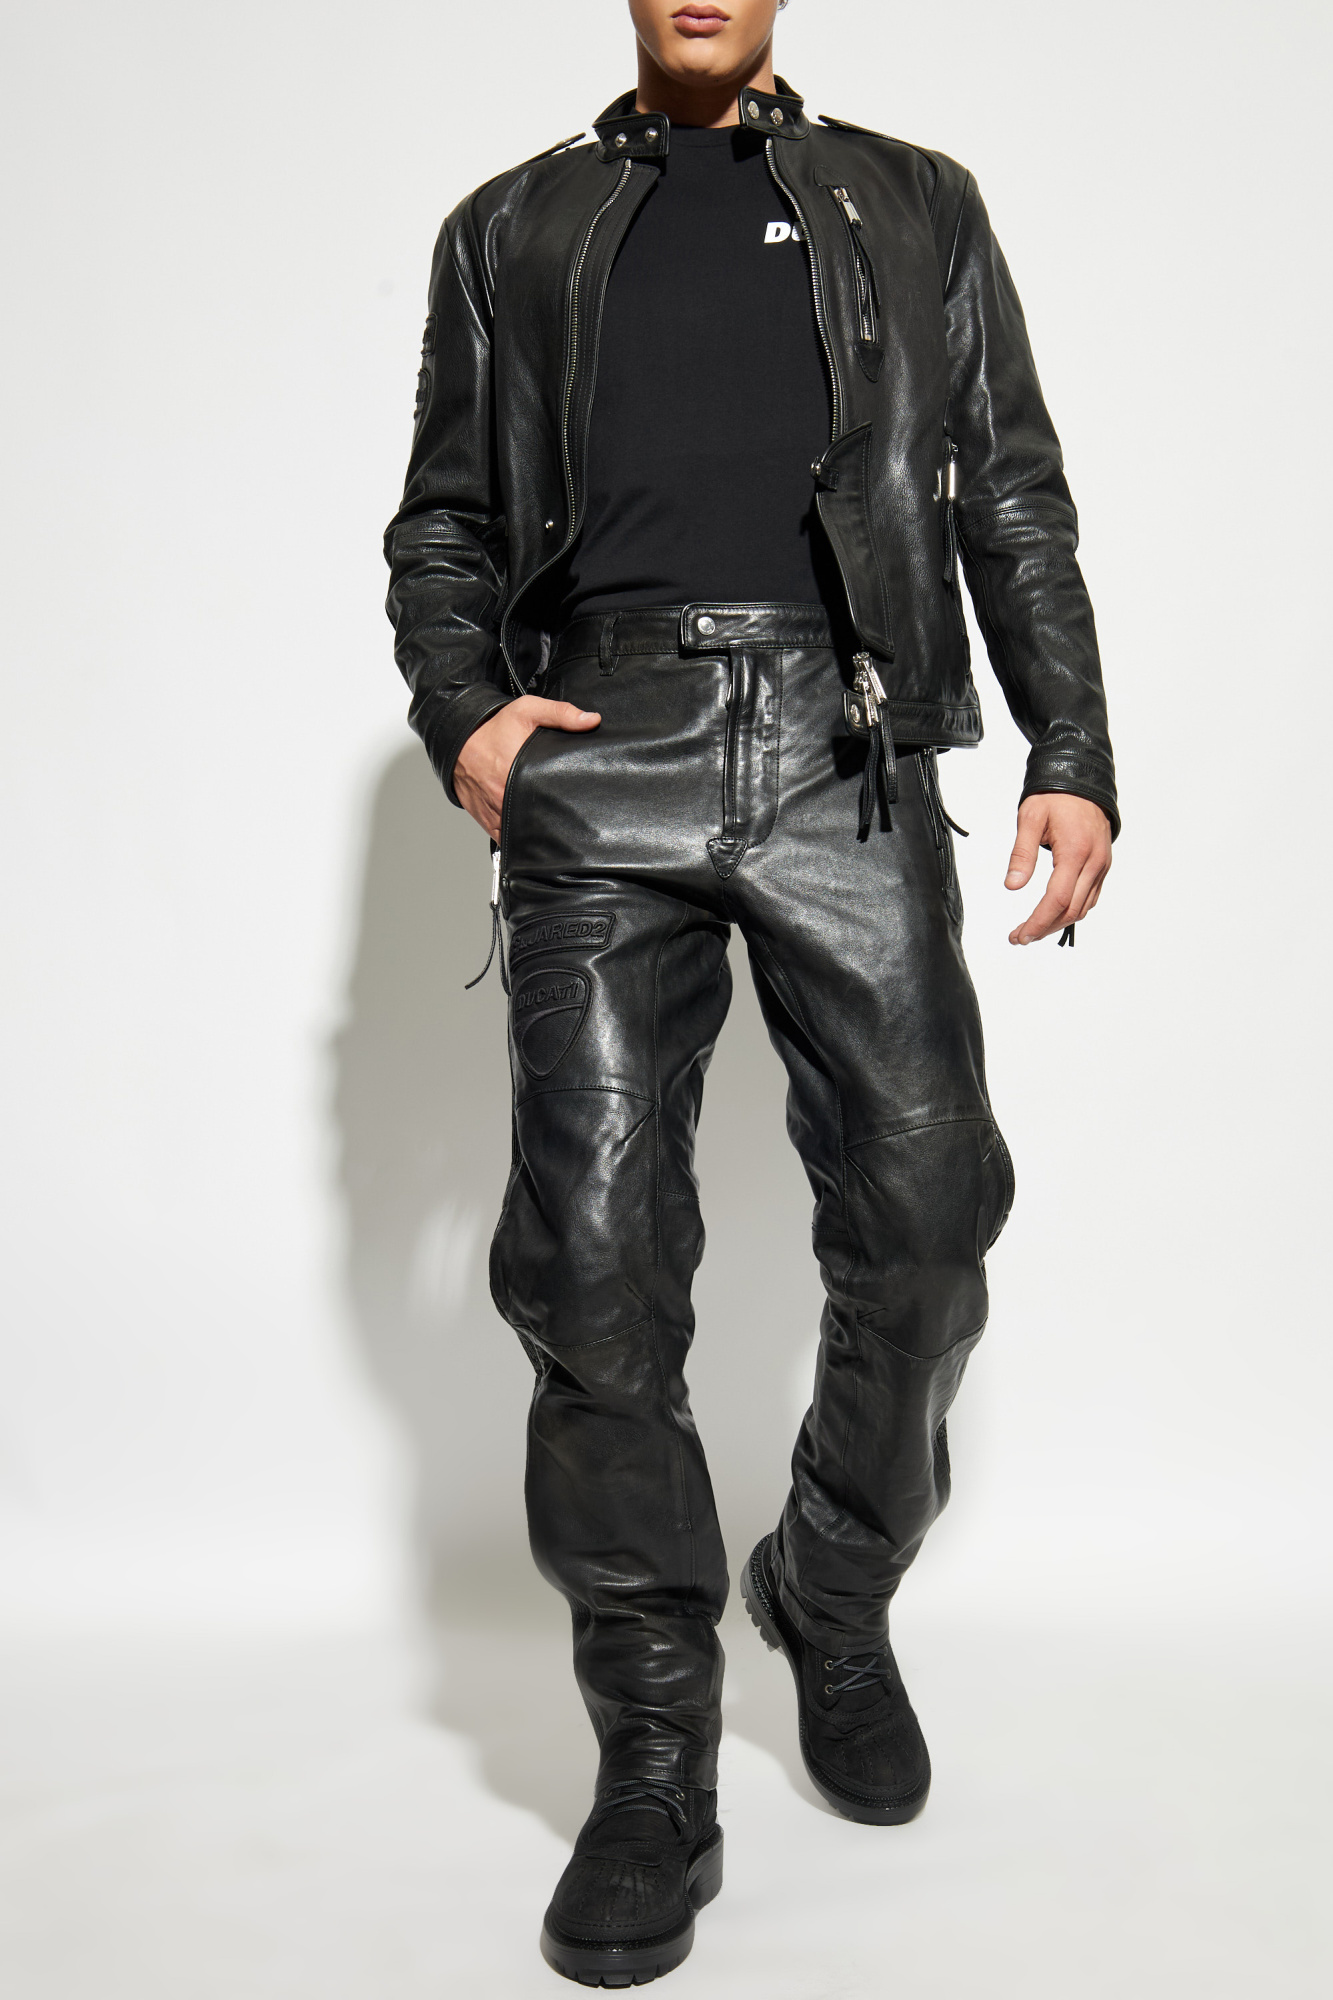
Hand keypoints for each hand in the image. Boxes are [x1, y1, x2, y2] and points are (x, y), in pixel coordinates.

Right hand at [453, 696, 600, 840]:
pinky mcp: (488, 822)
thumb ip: (561, 713)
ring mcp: (496, 814)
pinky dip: (521, 837)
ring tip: (555, 825)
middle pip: (541, 821)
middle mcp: (505, 799)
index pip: (552, 800)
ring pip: (525, 835)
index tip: (581, 803)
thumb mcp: (527, 711)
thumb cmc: (493, 728)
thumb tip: (592, 720)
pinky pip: (508, 838)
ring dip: (539, 831)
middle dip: (557, 820)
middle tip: (572, 814)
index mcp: (519, 774)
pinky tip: (534, 832)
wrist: (458, 741)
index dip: (569, 805)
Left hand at [1005, 793, 1111, 944]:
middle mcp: (1094, 862)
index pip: (1058, 900)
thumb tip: (1013, 885)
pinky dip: (1072, 910)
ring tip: (1033, 929)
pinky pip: (1091, 896)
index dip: (1038, 922)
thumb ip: (1022, 854)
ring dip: (1058, 923)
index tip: (1020, 935)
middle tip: (1020, 936)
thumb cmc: (1056, 796)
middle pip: (1072, 910)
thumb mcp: (1030, 818)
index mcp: (1075, 852)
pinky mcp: (1102, 864)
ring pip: (1083, 907)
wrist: (1082, 779)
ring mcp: (1101, 864)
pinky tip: (1054, 913)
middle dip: (1045, 928)